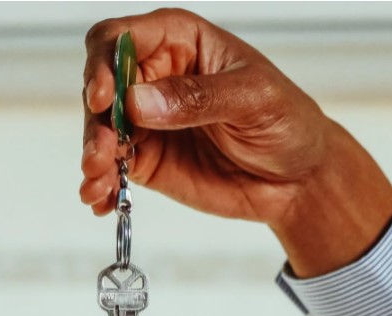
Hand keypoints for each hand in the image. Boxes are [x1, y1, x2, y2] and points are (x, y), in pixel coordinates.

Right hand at [81, 8, 391, 276]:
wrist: (298, 179)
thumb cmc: (287, 121)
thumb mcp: (253, 99)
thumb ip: (198, 97)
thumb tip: (139, 101)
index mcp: (179, 42)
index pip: (120, 38)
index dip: (103, 64)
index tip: (106, 99)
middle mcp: (154, 77)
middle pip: (100, 86)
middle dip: (96, 120)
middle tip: (103, 154)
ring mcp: (146, 121)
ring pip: (100, 130)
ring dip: (93, 155)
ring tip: (100, 183)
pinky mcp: (146, 159)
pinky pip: (111, 168)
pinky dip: (101, 183)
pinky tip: (101, 201)